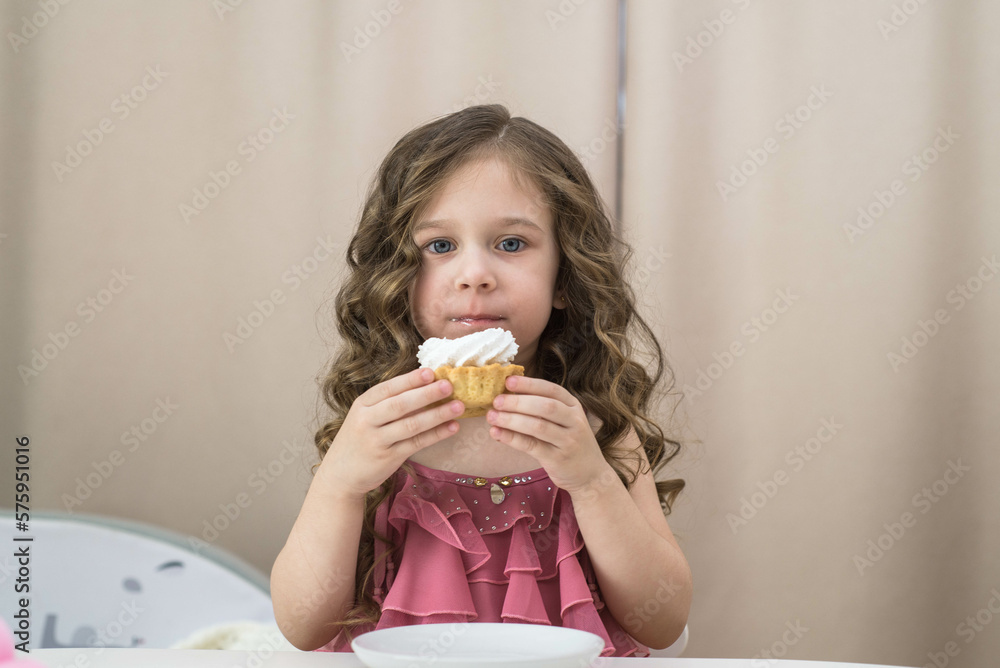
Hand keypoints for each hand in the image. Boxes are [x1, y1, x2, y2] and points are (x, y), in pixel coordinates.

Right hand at [318, 368, 465, 500]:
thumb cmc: (359, 440)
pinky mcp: (388, 458)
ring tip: (458, 407)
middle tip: (448, 385)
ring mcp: (377, 441)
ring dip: (437, 414)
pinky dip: (436, 434)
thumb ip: (388, 404)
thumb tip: (425, 386)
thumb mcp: (365, 417)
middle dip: (426, 394)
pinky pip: (416, 443)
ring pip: (411, 425)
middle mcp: (367, 421)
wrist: (340, 475)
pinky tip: (452, 427)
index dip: (410, 380)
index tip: (430, 372)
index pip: (388, 388)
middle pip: (400, 404)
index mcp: (362, 405)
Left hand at [485, 375, 610, 494]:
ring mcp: (568, 441)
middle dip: (518, 402)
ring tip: (492, 416)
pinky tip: (497, 433)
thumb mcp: (565, 421)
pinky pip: (532, 446)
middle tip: (496, 401)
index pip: (551, 389)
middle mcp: (574, 421)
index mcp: (573, 406)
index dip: (529, 384)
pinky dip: (512, 438)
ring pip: (537, 426)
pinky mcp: (558, 459)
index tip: (508, 381)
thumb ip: (544, 408)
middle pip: (544, 406)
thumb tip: (509, 395)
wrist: (591, 475)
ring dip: (511, 420)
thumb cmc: (570, 443)